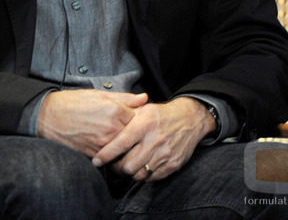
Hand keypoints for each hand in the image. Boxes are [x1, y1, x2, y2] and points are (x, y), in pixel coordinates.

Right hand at [38, 90, 148, 156]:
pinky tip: (105, 144)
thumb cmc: (71, 103)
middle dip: (131, 133)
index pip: (139, 118)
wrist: (48, 117)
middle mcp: (112, 127)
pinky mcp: (96, 154)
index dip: (135, 118)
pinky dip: (112, 152)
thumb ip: (124, 98)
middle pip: (134, 135)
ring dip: (123, 144)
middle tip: (122, 129)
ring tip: (112, 137)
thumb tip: (143, 98)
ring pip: (124, 147)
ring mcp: (104, 142)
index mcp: (115, 110)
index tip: (131, 118)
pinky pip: (112, 156)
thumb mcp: (98, 95)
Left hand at [90, 96, 215, 180]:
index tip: (97, 161)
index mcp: (143, 125)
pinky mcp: (173, 164)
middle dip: (116, 168)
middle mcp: (154, 141)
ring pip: (139, 174)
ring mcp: (164, 154)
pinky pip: (153, 178)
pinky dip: (143, 176)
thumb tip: (105, 123)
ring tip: (125, 167)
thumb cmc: (161, 115)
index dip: (106, 155)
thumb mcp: (142, 110)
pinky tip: (140, 168)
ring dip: (129, 173)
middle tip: (112, 165)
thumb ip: (124, 117)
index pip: (120, 144)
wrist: (190, 119)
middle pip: (128, 165)